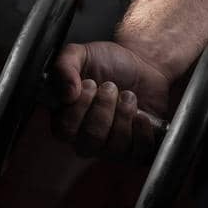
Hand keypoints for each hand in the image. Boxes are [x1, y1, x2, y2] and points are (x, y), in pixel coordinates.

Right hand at [49, 41, 172, 162]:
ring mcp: (110, 146)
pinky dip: (142, 132)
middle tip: (111, 87)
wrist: (142, 63)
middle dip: (104, 108)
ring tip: (128, 96)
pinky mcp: (135, 147)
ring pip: (114, 148)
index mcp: (67, 119)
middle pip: (91, 140)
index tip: (90, 84)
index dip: (80, 107)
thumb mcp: (81, 54)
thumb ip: (64, 65)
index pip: (65, 130)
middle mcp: (86, 137)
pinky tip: (141, 115)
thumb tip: (66, 93)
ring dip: (123, 115)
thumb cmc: (108, 61)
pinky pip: (137, 153)